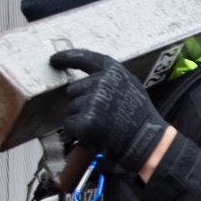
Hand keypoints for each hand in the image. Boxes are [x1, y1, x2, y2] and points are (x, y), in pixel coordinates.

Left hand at [49, 49, 168, 170]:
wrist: (146, 142)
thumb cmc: (140, 118)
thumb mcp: (131, 87)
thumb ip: (110, 80)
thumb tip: (89, 81)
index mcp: (114, 71)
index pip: (85, 59)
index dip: (67, 58)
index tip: (54, 60)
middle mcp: (102, 83)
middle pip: (73, 90)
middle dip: (81, 103)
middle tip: (101, 116)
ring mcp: (93, 102)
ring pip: (71, 108)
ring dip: (81, 118)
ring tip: (102, 126)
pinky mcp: (86, 121)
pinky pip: (69, 125)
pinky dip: (77, 132)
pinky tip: (94, 134)